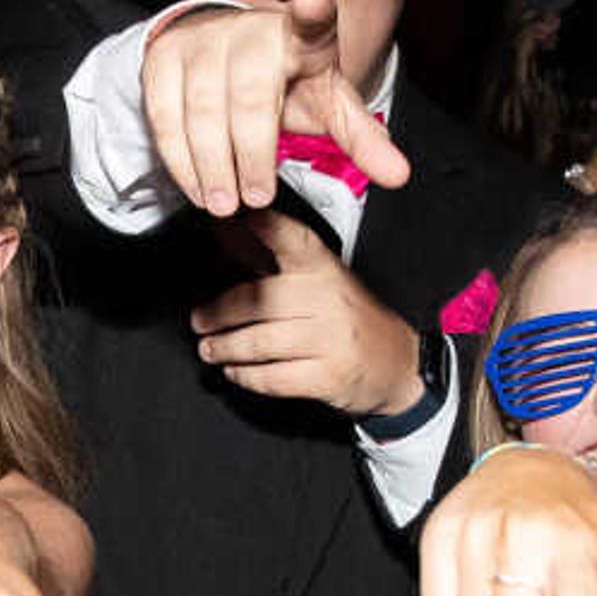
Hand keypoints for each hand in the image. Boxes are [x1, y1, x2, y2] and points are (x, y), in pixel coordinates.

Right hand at [138, 0, 411, 216]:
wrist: (224, 52)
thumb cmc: (286, 82)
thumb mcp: (327, 103)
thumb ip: (360, 138)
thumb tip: (400, 177)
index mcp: (302, 36)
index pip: (312, 21)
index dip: (312, 12)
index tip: (313, 1)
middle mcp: (251, 30)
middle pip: (250, 94)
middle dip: (251, 152)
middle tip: (256, 199)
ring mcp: (204, 39)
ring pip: (203, 107)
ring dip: (211, 163)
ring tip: (223, 205)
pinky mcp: (165, 55)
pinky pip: (165, 111)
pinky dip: (179, 156)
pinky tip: (195, 186)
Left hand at [190, 210, 425, 415]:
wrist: (396, 363)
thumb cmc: (347, 319)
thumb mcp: (316, 280)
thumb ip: (268, 257)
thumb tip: (226, 230)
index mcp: (322, 267)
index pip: (291, 238)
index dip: (260, 226)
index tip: (228, 218)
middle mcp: (328, 298)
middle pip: (260, 299)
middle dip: (219, 313)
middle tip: (200, 321)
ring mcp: (331, 338)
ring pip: (261, 341)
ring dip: (226, 348)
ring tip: (210, 349)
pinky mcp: (329, 375)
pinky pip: (274, 377)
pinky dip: (247, 376)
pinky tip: (237, 371)